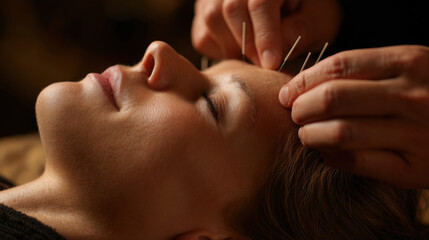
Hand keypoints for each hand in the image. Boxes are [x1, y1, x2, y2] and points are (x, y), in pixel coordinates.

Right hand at [191, 0, 341, 68]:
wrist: (293, 8)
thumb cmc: (307, 13)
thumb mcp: (317, 20)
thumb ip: (301, 31)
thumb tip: (274, 52)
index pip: (260, 2)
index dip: (265, 34)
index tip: (271, 63)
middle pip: (231, 9)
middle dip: (250, 43)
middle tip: (265, 62)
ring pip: (212, 19)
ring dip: (234, 46)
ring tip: (254, 54)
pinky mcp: (203, 10)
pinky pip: (203, 36)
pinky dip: (220, 50)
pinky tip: (240, 49)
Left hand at [279, 45, 428, 187]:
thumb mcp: (409, 69)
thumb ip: (365, 72)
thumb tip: (305, 85)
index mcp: (409, 62)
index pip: (338, 67)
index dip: (304, 81)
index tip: (289, 93)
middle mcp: (412, 97)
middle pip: (333, 99)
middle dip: (301, 108)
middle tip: (295, 114)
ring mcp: (415, 135)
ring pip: (339, 133)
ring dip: (310, 135)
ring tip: (306, 134)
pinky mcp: (413, 170)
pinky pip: (355, 162)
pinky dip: (330, 157)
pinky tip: (326, 152)